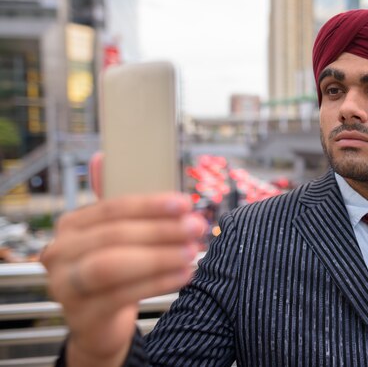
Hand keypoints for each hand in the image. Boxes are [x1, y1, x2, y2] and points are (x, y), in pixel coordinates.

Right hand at [41, 154, 205, 365]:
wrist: (100, 324)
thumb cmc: (113, 271)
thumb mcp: (115, 234)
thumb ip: (116, 202)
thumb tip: (103, 157)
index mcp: (71, 226)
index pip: (112, 208)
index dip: (150, 205)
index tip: (184, 203)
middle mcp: (59, 252)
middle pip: (114, 235)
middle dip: (161, 230)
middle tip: (196, 227)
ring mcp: (64, 285)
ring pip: (112, 265)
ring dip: (159, 257)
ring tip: (191, 252)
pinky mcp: (81, 315)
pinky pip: (122, 295)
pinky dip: (158, 283)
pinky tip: (183, 275)